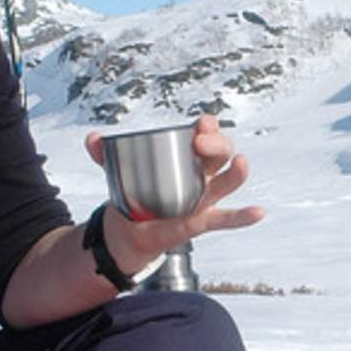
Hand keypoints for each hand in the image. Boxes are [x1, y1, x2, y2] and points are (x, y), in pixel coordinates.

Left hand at [83, 115, 264, 265]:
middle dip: (217, 144)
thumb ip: (104, 154)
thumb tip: (93, 139)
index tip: (203, 122)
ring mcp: (205, 197)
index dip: (209, 127)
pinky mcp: (202, 221)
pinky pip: (227, 219)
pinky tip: (258, 212)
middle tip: (202, 141)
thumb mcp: (117, 170)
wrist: (130, 228)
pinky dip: (244, 217)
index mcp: (187, 156)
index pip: (206, 135)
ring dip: (237, 173)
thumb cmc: (134, 192)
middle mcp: (202, 174)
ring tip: (241, 162)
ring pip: (227, 182)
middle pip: (220, 154)